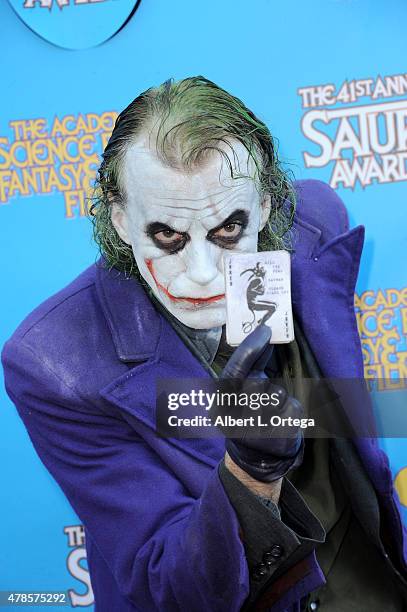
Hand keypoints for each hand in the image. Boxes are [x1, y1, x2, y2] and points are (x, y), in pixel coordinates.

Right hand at [219, 325, 303, 482]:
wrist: (256, 461)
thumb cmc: (249, 417)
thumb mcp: (240, 394)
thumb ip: (250, 367)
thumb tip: (263, 334)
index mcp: (220, 405)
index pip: (234, 371)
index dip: (251, 348)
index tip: (266, 330)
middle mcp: (234, 418)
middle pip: (257, 382)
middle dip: (265, 382)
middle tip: (265, 386)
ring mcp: (256, 429)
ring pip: (277, 395)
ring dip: (279, 398)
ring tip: (271, 413)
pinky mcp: (277, 437)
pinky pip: (292, 408)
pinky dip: (291, 410)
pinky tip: (282, 422)